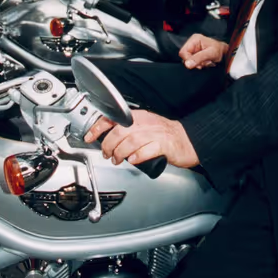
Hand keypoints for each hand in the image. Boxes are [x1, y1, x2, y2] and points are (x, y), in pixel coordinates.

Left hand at [84, 110, 198, 168]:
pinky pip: (146, 150)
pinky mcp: (164, 145)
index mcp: (139, 117)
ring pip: (130, 142)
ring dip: (119, 153)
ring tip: (117, 160)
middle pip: (120, 132)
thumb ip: (128, 130)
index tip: (89, 136)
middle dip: (108, 145)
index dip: (98, 127)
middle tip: (107, 154)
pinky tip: (133, 160)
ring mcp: (155, 133)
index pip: (114, 118)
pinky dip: (137, 156)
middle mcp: (146, 123)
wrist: (188, 140)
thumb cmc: (165, 136)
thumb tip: (108, 139)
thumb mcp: (145, 127)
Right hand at [178, 33, 227, 68]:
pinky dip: (198, 64)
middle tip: (204, 63)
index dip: (189, 60)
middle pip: (185, 57)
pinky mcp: (194, 53)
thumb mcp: (210, 53)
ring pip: (189, 60)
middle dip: (194, 62)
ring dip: (197, 64)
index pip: (183, 52)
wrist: (224, 52)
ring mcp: (193, 48)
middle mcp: (192, 43)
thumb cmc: (219, 50)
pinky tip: (204, 62)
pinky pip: (192, 61)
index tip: (198, 64)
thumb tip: (187, 64)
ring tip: (206, 62)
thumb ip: (199, 58)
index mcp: (194, 39)